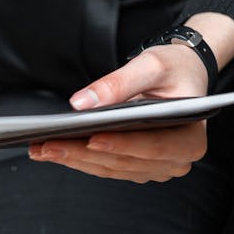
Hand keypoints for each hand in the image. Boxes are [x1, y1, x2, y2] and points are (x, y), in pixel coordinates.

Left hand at [28, 44, 208, 182]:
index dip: (120, 144)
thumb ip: (118, 83)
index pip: (152, 146)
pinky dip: (81, 158)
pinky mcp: (140, 165)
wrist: (183, 72)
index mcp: (190, 138)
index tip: (89, 138)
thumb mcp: (150, 64)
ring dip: (75, 159)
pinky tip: (56, 148)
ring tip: (43, 147)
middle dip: (83, 153)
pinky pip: (108, 166)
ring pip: (111, 168)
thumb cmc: (173, 67)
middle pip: (125, 162)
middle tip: (48, 144)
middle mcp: (177, 161)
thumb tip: (81, 104)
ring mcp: (157, 167)